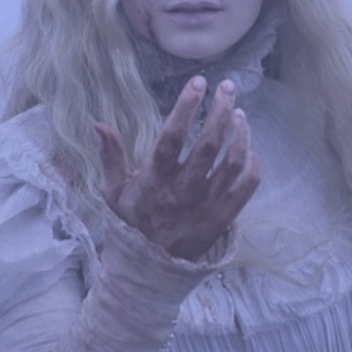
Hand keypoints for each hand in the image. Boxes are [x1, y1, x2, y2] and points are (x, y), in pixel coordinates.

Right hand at [95, 76, 261, 261]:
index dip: (186, 107)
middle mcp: (182, 193)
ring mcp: (206, 206)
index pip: (171, 138)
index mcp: (153, 182)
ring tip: (239, 114)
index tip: (198, 82)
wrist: (148, 270)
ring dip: (240, 134)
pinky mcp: (224, 218)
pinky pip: (247, 188)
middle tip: (228, 88)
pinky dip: (253, 165)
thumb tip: (98, 123)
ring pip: (231, 163)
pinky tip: (250, 147)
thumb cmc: (131, 221)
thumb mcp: (113, 190)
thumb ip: (109, 156)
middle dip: (221, 111)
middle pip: (208, 145)